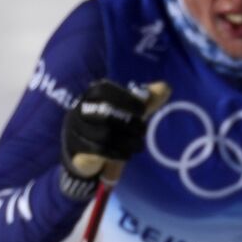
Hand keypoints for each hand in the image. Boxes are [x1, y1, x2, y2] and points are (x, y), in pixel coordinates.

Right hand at [59, 80, 167, 198]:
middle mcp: (80, 109)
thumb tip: (165, 87)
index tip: (142, 110)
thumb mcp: (130, 111)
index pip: (104, 90)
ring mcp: (76, 129)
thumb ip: (147, 100)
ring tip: (137, 145)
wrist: (88, 152)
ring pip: (104, 135)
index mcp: (92, 96)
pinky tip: (126, 154)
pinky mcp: (76, 149)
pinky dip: (117, 153)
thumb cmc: (113, 125)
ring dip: (126, 142)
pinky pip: (98, 150)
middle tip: (142, 131)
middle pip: (105, 114)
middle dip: (129, 124)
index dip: (125, 99)